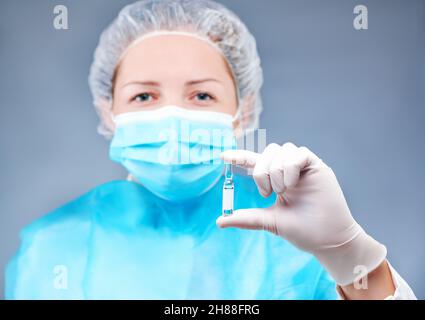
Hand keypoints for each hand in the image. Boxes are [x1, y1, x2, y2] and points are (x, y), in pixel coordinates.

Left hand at [216, 142, 386, 285]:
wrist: (326, 239)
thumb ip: (246, 218)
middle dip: (261, 171)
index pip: (255, 163)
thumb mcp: (269, 221)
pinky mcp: (317, 166)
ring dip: (276, 171)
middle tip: (267, 192)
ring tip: (283, 191)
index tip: (223, 156)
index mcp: (276, 180)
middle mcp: (288, 171)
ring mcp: (303, 167)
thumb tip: (220, 221)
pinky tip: (292, 184)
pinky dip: (291, 167)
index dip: (240, 157)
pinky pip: (299, 153)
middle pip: (268, 152)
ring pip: (282, 150)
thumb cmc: (301, 230)